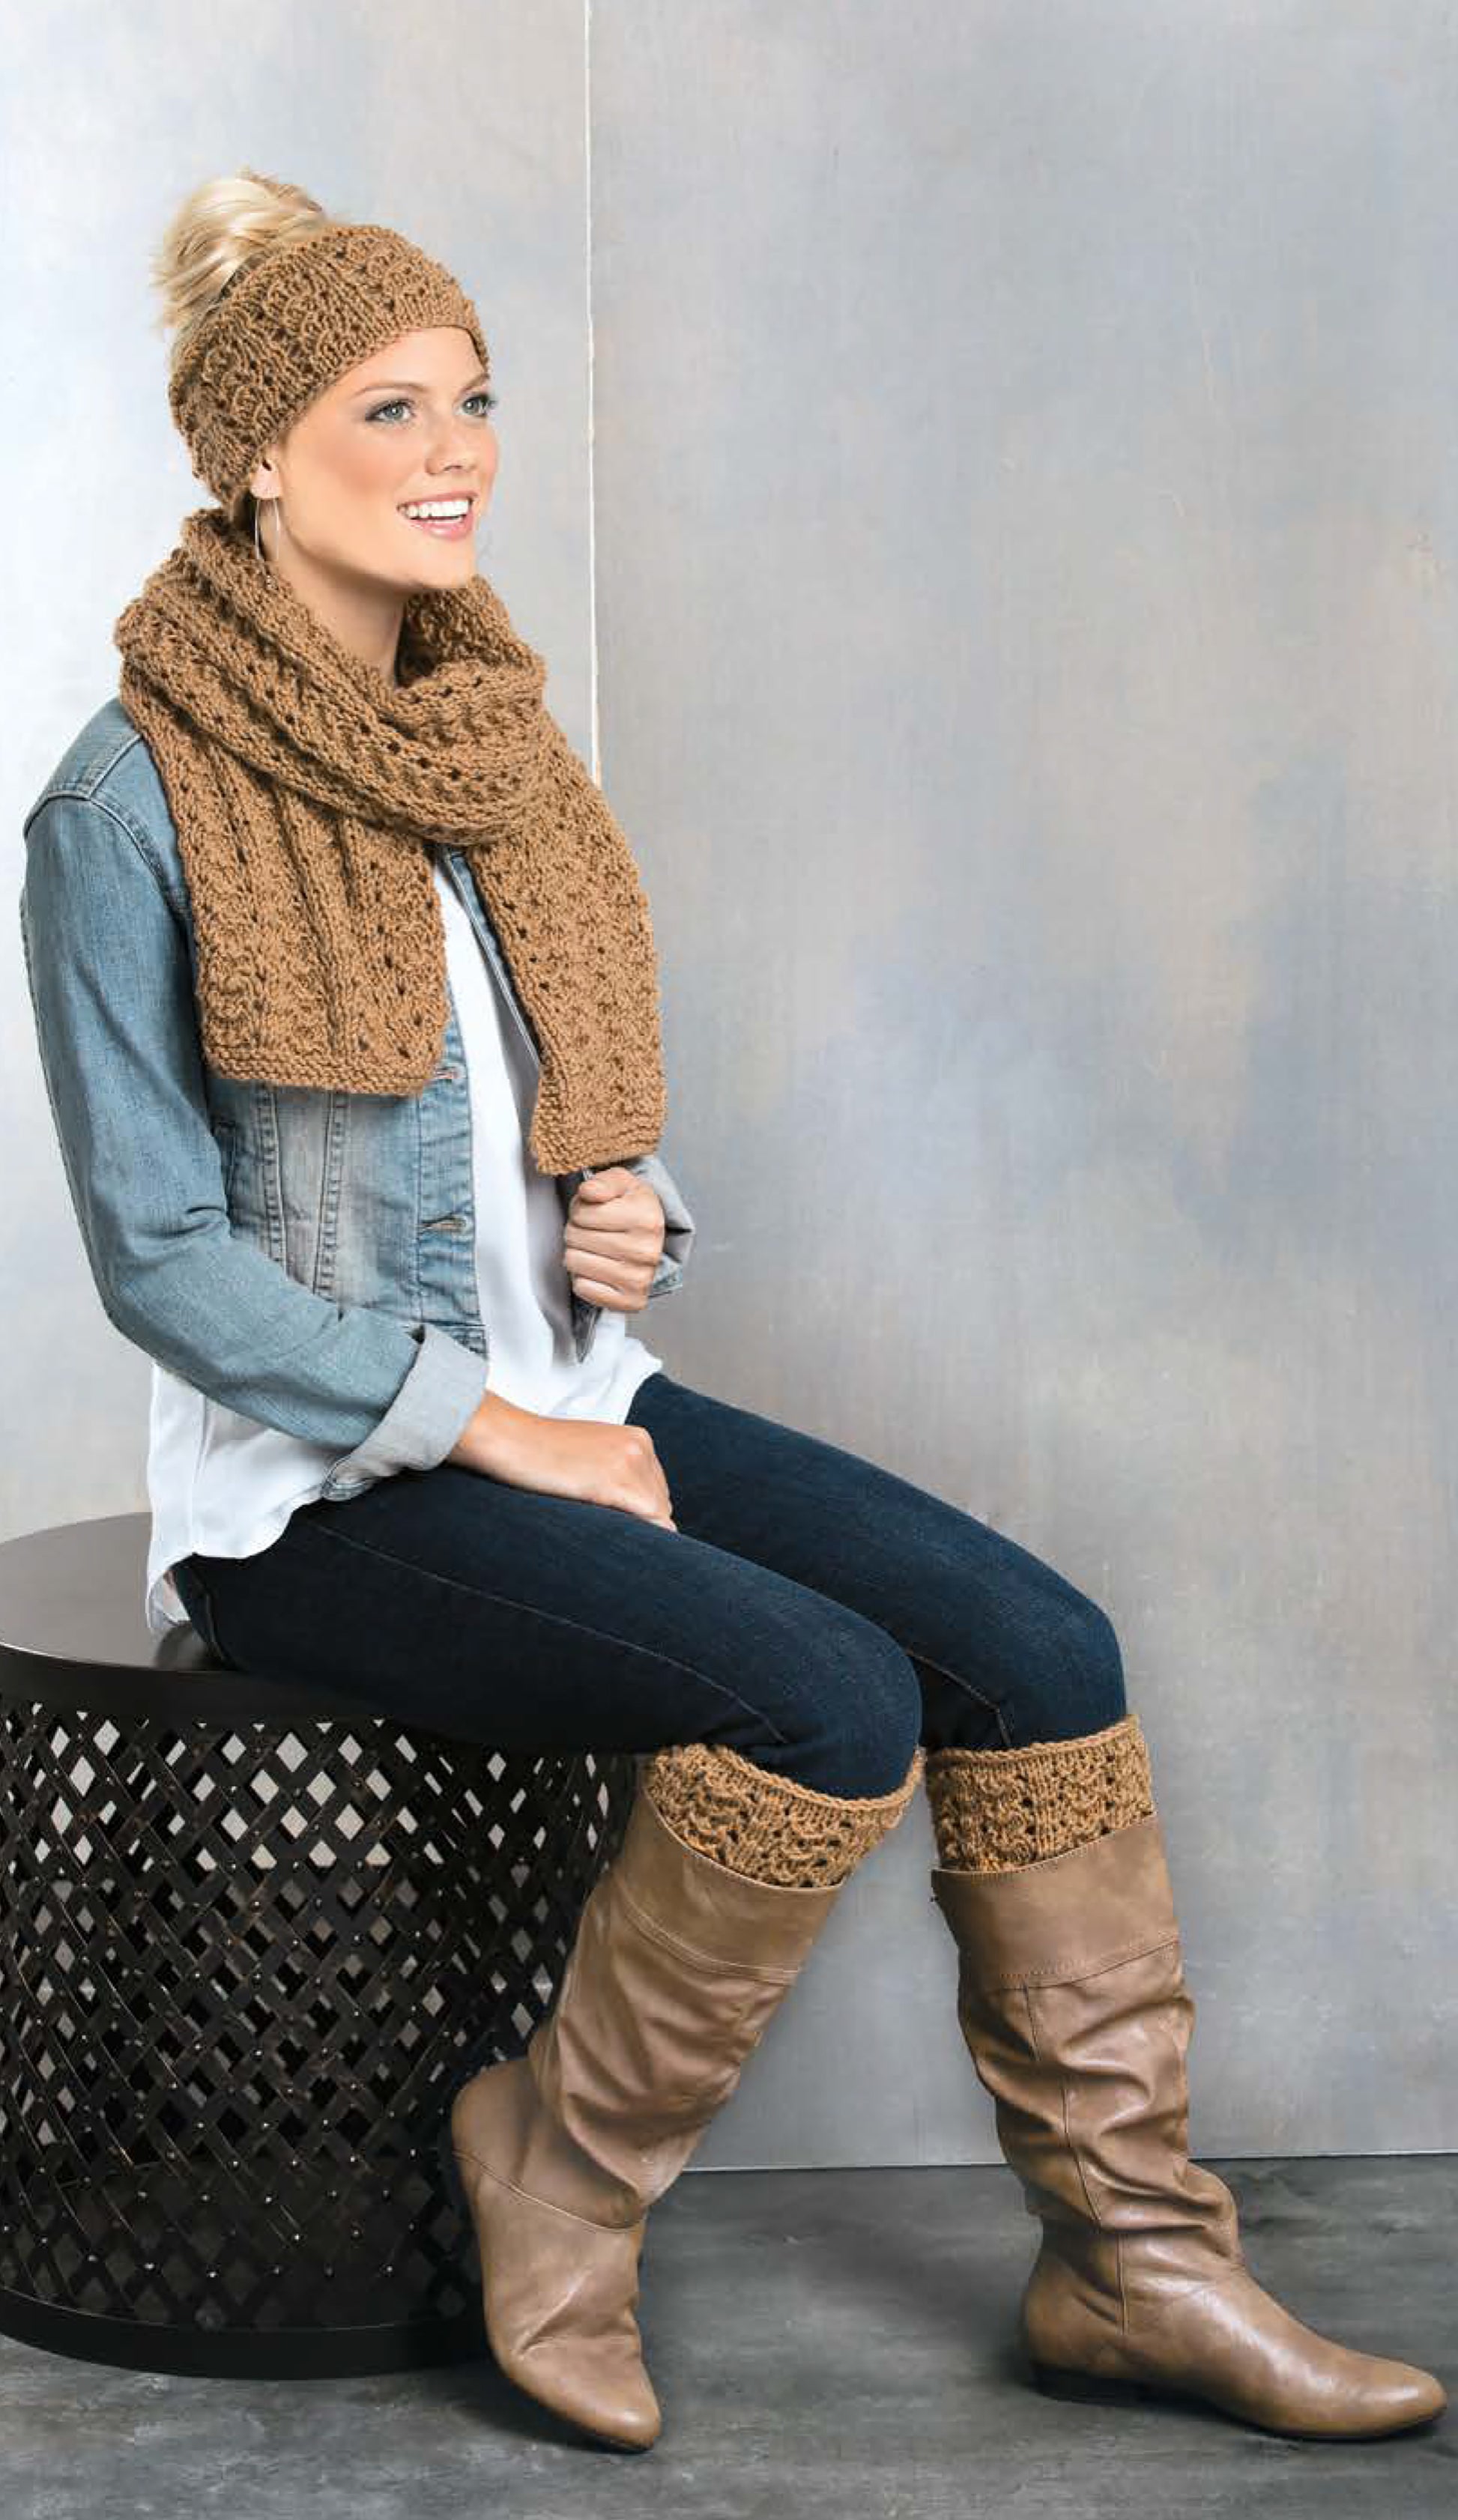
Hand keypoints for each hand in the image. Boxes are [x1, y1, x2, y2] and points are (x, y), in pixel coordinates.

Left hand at [563, 1165, 665, 1312]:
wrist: (650, 1239)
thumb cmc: (631, 1207)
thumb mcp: (620, 1182)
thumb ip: (603, 1181)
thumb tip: (589, 1192)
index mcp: (646, 1218)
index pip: (581, 1213)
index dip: (580, 1209)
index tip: (594, 1211)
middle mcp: (647, 1251)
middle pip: (574, 1237)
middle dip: (577, 1230)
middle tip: (594, 1231)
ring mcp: (640, 1279)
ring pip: (574, 1262)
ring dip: (578, 1253)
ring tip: (595, 1248)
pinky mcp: (631, 1302)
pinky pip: (582, 1288)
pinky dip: (584, 1278)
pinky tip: (600, 1268)